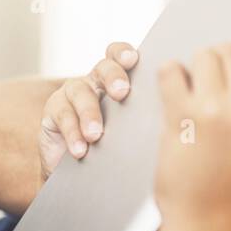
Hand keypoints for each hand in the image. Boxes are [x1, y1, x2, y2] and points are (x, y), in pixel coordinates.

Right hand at [39, 41, 138, 182]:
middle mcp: (94, 83)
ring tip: (96, 135)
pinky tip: (80, 149)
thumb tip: (177, 119)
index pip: (120, 57)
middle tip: (121, 93)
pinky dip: (72, 133)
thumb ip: (145, 120)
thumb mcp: (132, 133)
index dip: (124, 53)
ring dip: (89, 113)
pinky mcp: (52, 112)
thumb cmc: (115, 152)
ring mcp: (71, 95)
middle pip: (103, 68)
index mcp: (117, 82)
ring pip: (80, 92)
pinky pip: (62, 115)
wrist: (81, 177)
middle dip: (113, 77)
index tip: (133, 59)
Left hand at [154, 27, 230, 229]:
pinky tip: (175, 97)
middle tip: (209, 87)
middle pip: (230, 50)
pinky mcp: (183, 116)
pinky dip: (171, 77)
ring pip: (202, 56)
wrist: (211, 222)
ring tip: (192, 95)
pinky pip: (172, 71)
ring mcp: (216, 110)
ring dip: (194, 70)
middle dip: (217, 62)